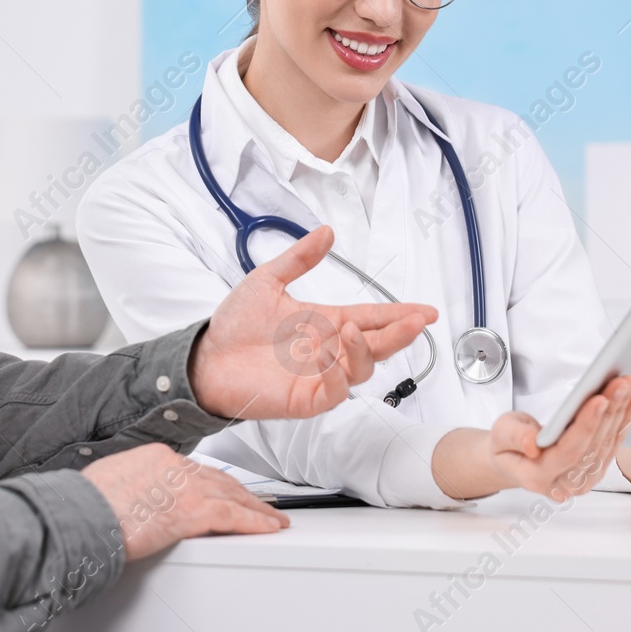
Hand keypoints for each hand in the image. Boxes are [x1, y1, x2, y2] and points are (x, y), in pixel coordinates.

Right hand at [80, 444, 287, 561]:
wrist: (79, 515)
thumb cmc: (84, 506)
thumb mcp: (110, 483)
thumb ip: (132, 486)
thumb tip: (136, 500)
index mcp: (155, 455)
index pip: (195, 469)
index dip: (215, 482)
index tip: (226, 490)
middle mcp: (174, 465)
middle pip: (219, 479)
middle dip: (242, 493)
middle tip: (261, 504)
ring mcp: (185, 487)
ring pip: (233, 495)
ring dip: (256, 509)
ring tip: (273, 519)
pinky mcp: (191, 511)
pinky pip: (234, 516)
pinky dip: (255, 522)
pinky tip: (268, 528)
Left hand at [191, 226, 436, 419]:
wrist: (204, 358)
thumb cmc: (235, 325)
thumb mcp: (268, 280)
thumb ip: (299, 258)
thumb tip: (326, 232)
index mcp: (325, 323)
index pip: (371, 318)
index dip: (399, 315)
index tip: (426, 310)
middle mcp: (329, 351)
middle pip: (376, 345)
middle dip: (399, 333)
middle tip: (415, 320)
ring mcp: (320, 377)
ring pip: (360, 369)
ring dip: (364, 350)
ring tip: (351, 330)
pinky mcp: (305, 399)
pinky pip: (333, 391)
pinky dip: (337, 374)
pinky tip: (331, 355)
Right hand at [476, 376, 630, 499]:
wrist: (513, 461)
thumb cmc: (506, 444)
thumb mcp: (501, 433)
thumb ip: (515, 437)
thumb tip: (531, 445)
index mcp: (536, 476)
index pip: (568, 450)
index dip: (586, 425)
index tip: (600, 399)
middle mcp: (564, 484)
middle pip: (593, 446)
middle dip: (610, 411)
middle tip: (621, 383)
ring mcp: (582, 481)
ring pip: (607, 445)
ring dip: (621, 414)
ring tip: (628, 387)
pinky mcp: (594, 472)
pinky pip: (612, 446)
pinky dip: (623, 421)